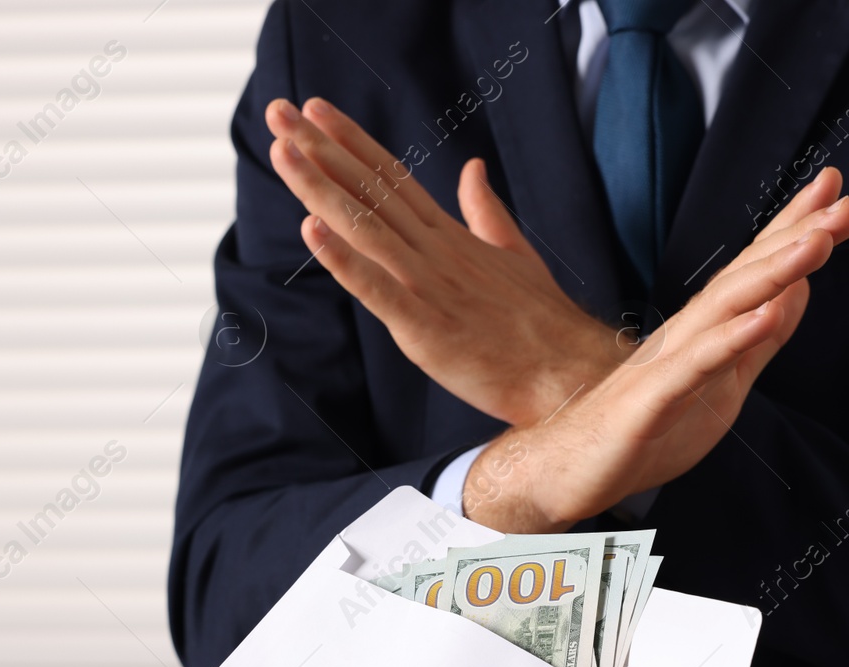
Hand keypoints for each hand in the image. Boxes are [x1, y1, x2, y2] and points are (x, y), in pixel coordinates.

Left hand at [265, 96, 620, 425]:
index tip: (317, 110)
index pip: (393, 178)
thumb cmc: (542, 325)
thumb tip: (474, 169)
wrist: (569, 374)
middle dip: (320, 150)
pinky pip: (377, 289)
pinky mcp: (425, 328)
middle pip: (369, 191)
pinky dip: (343, 260)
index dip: (352, 143)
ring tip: (283, 151)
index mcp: (450, 237)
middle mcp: (434, 252)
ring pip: (364, 227)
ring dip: (319, 187)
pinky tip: (311, 230)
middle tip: (279, 111)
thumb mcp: (514, 254)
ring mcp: (428, 286)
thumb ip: (485, 211)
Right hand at [464, 181, 848, 528]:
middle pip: (746, 274)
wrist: (566, 470)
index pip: (754, 270)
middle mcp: (686, 334)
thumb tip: (798, 294)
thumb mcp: (723, 386)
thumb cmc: (641, 429)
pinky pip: (695, 365)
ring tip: (817, 242)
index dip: (793, 228)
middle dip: (795, 235)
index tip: (835, 188)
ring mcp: (667, 363)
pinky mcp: (651, 400)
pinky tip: (764, 315)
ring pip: (725, 308)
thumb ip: (760, 343)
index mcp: (704, 330)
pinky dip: (731, 339)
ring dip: (772, 272)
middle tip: (844, 199)